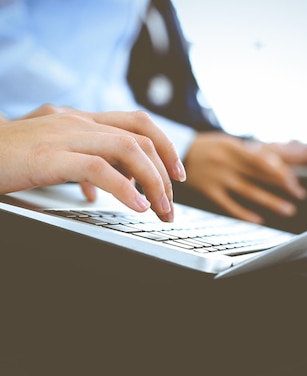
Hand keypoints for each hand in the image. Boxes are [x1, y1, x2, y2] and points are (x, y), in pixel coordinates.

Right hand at [0, 105, 185, 221]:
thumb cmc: (10, 157)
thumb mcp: (53, 157)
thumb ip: (80, 165)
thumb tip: (99, 190)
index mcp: (81, 120)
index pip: (137, 123)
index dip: (164, 148)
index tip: (175, 177)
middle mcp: (78, 121)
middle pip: (141, 136)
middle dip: (164, 172)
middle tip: (170, 203)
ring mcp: (65, 136)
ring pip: (128, 149)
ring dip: (152, 182)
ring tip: (159, 209)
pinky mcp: (50, 157)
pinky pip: (99, 169)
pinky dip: (125, 190)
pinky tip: (136, 207)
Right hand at [183, 132, 306, 222]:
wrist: (172, 153)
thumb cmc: (205, 148)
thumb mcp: (226, 143)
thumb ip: (247, 154)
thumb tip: (273, 165)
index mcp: (233, 148)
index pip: (263, 161)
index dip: (280, 172)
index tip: (294, 182)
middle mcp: (227, 162)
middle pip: (259, 176)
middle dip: (282, 186)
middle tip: (299, 195)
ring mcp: (217, 178)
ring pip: (249, 191)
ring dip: (270, 201)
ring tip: (287, 210)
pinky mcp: (208, 190)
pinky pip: (229, 205)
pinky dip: (244, 213)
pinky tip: (258, 220)